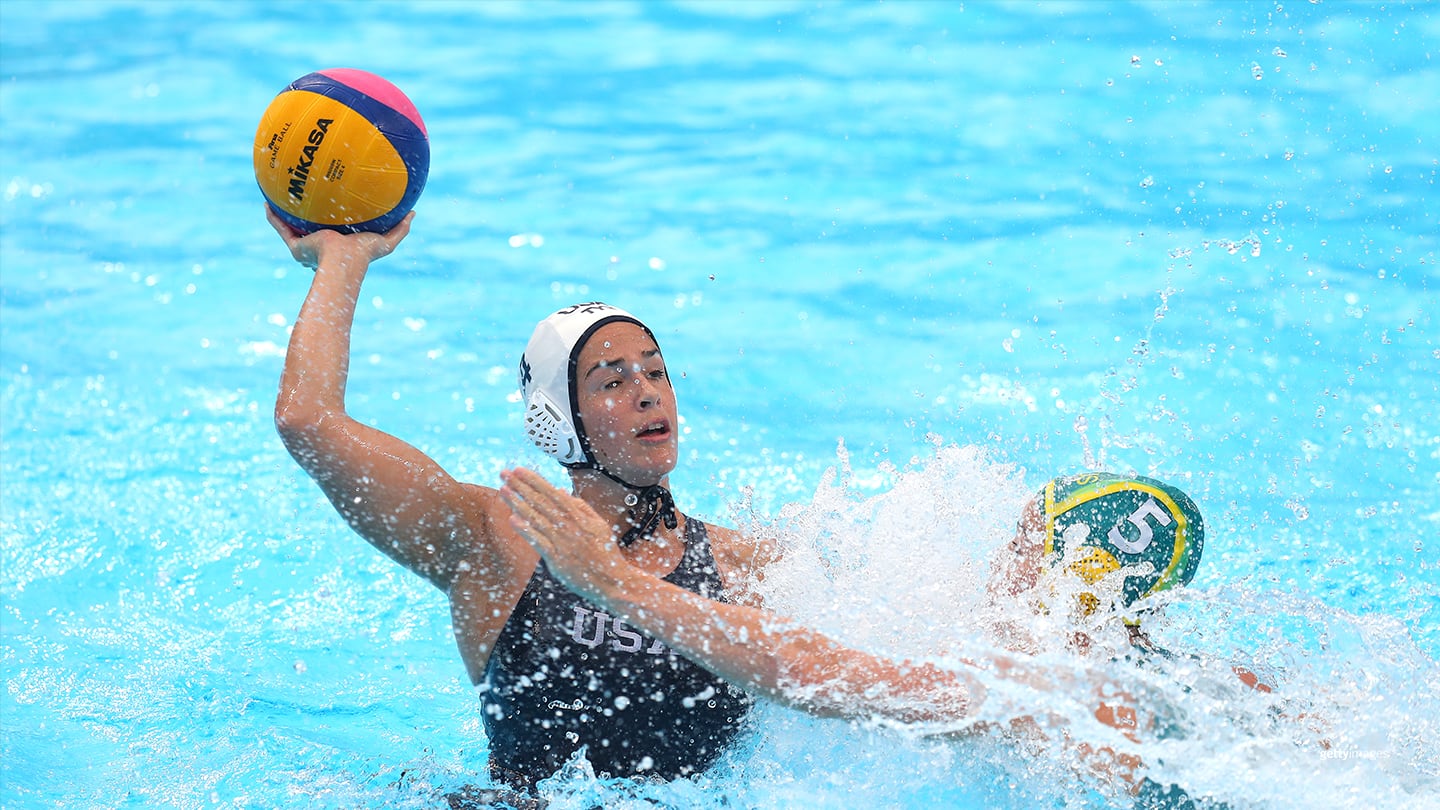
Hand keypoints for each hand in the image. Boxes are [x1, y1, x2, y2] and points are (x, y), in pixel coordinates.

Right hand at [265, 206, 413, 269]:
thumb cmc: (365, 255)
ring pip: (291, 228)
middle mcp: (320, 246)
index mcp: (339, 245)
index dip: (332, 221)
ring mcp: (306, 248)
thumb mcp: (387, 240)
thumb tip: (413, 212)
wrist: (343, 263)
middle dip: (306, 216)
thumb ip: (400, 229)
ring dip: (284, 214)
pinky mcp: (296, 248)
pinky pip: (280, 229)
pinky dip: (272, 218)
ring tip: (279, 195)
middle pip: (310, 228)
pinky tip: (266, 203)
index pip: (334, 232)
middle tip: (304, 197)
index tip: (332, 205)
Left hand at [498, 468, 631, 601]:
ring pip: (536, 518)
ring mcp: (562, 542)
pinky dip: (526, 530)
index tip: (519, 470)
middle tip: (504, 474)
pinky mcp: (556, 559)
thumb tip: (561, 491)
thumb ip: (580, 507)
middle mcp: (569, 526)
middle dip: (520, 486)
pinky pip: (538, 542)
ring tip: (504, 491)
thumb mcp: (598, 524)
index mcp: (579, 516)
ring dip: (518, 503)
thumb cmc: (604, 553)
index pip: (551, 493)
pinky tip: (513, 520)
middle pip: (540, 502)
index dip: (534, 481)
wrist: (611, 580)